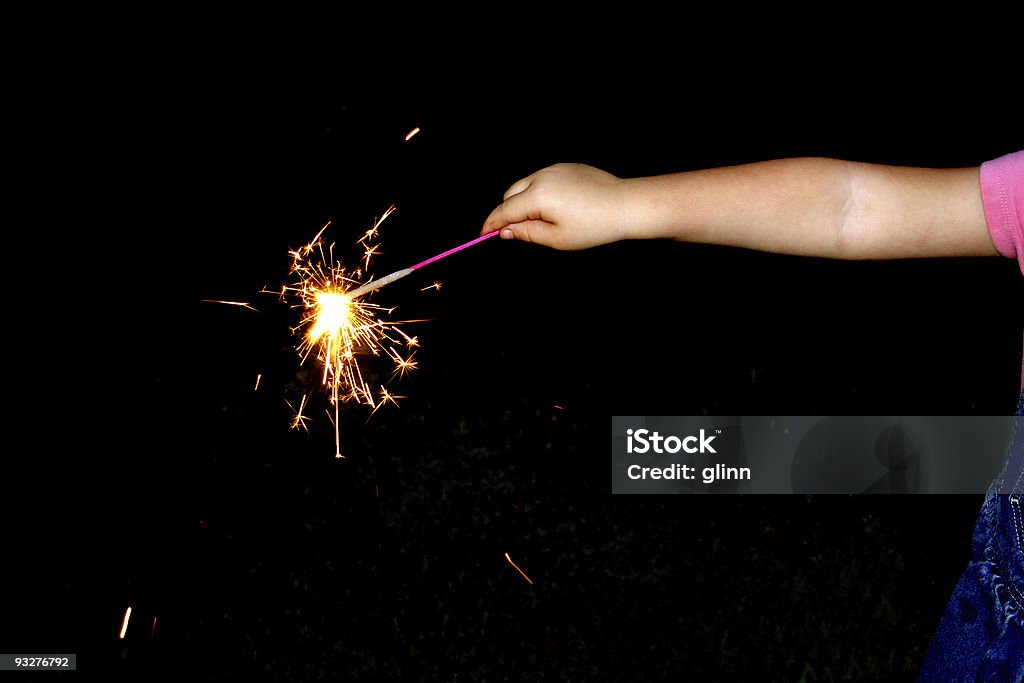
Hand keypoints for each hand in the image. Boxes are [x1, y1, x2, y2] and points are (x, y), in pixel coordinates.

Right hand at [481, 163, 631, 249]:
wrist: (625, 205)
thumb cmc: (594, 225)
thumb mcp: (556, 238)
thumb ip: (526, 233)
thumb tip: (504, 230)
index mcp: (537, 196)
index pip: (505, 210)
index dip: (492, 223)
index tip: (483, 233)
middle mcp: (542, 177)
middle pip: (511, 194)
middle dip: (509, 212)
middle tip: (517, 232)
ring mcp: (555, 169)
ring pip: (526, 185)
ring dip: (524, 201)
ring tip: (543, 221)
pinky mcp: (566, 166)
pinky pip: (543, 179)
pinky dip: (540, 192)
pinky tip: (558, 207)